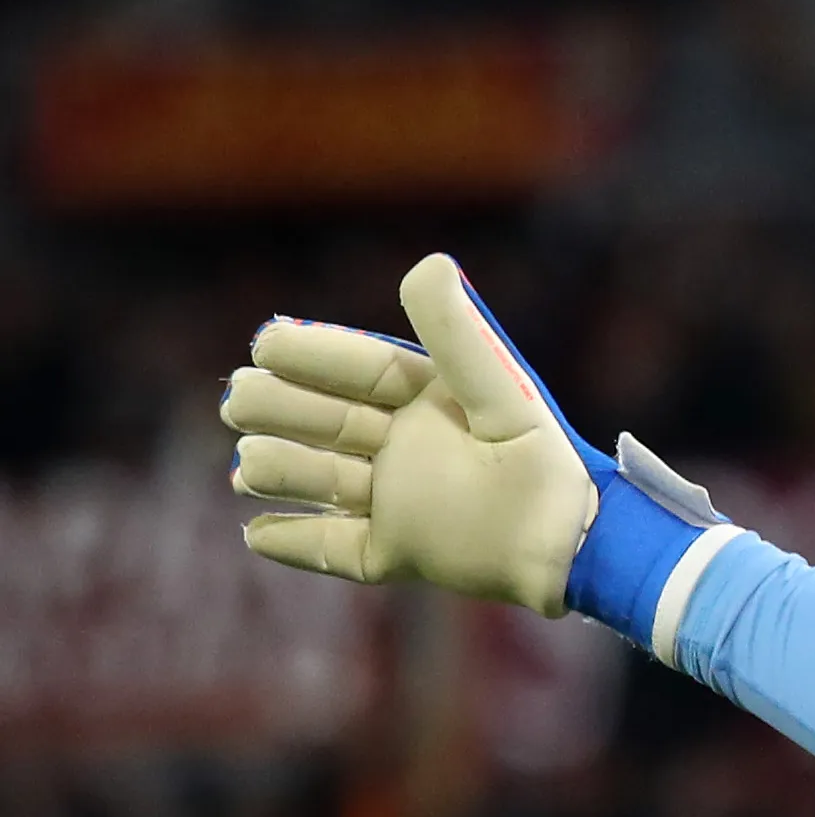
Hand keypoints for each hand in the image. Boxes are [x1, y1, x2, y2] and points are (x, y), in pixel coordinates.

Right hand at [222, 253, 601, 616]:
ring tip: (249, 463)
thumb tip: (428, 262)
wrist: (571, 547)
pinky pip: (332, 548)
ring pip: (319, 480)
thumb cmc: (544, 465)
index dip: (311, 354)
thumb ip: (458, 335)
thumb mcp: (498, 393)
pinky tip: (254, 533)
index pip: (358, 369)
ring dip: (278, 469)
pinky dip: (292, 543)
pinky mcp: (397, 554)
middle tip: (239, 400)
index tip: (266, 342)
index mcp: (428, 402)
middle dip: (278, 408)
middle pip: (324, 421)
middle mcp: (405, 449)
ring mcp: (397, 503)